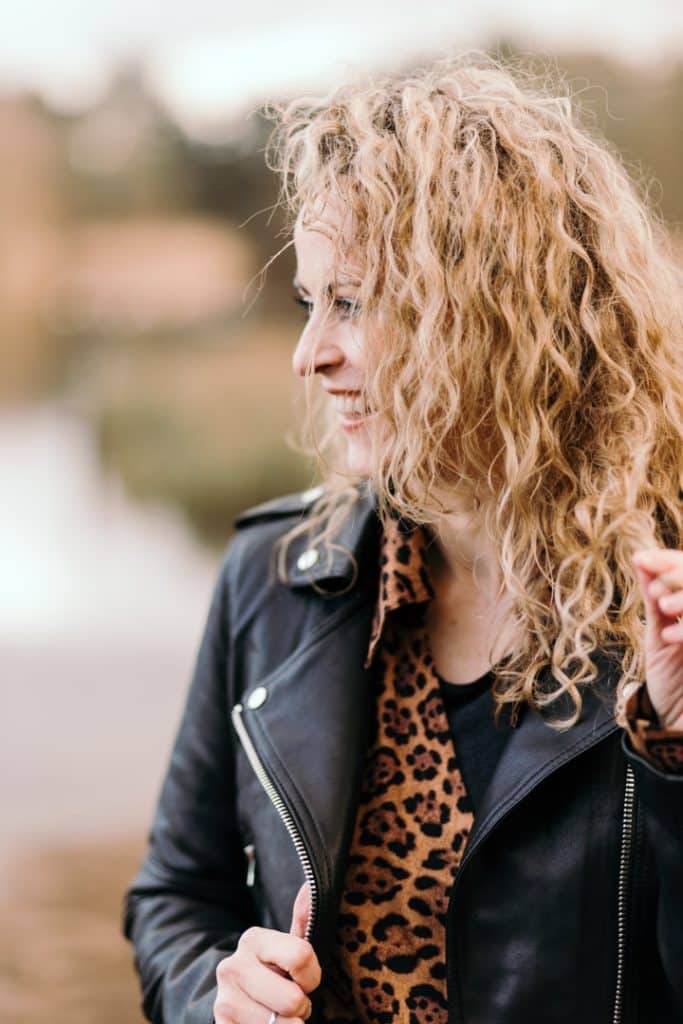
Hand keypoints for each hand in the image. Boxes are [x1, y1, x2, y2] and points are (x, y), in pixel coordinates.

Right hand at [214, 882, 319, 1023]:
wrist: (232, 1001)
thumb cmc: (270, 972)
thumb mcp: (286, 946)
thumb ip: (301, 921)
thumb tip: (308, 888)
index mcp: (253, 940)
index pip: (302, 957)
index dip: (312, 976)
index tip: (304, 979)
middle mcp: (232, 967)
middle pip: (294, 1000)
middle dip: (301, 1007)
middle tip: (291, 1002)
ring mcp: (224, 1002)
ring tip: (278, 1014)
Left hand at [632, 547, 682, 729]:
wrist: (677, 725)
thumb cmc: (671, 680)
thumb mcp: (659, 636)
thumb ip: (655, 601)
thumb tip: (641, 561)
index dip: (669, 561)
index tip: (640, 558)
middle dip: (678, 573)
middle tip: (651, 578)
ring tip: (663, 605)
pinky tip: (670, 637)